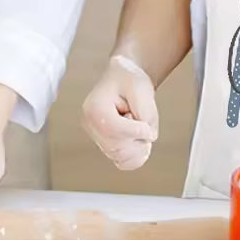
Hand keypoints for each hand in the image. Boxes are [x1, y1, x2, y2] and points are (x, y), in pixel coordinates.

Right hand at [81, 54, 157, 170]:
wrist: (124, 77)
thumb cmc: (130, 79)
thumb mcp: (141, 87)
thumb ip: (146, 112)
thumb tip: (148, 137)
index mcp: (94, 107)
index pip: (113, 129)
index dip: (135, 131)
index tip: (147, 126)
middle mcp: (90, 124)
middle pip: (116, 147)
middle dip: (138, 139)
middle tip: (144, 124)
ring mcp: (96, 136)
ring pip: (120, 157)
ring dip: (138, 147)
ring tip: (140, 128)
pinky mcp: (105, 145)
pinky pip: (122, 162)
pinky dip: (136, 156)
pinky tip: (140, 140)